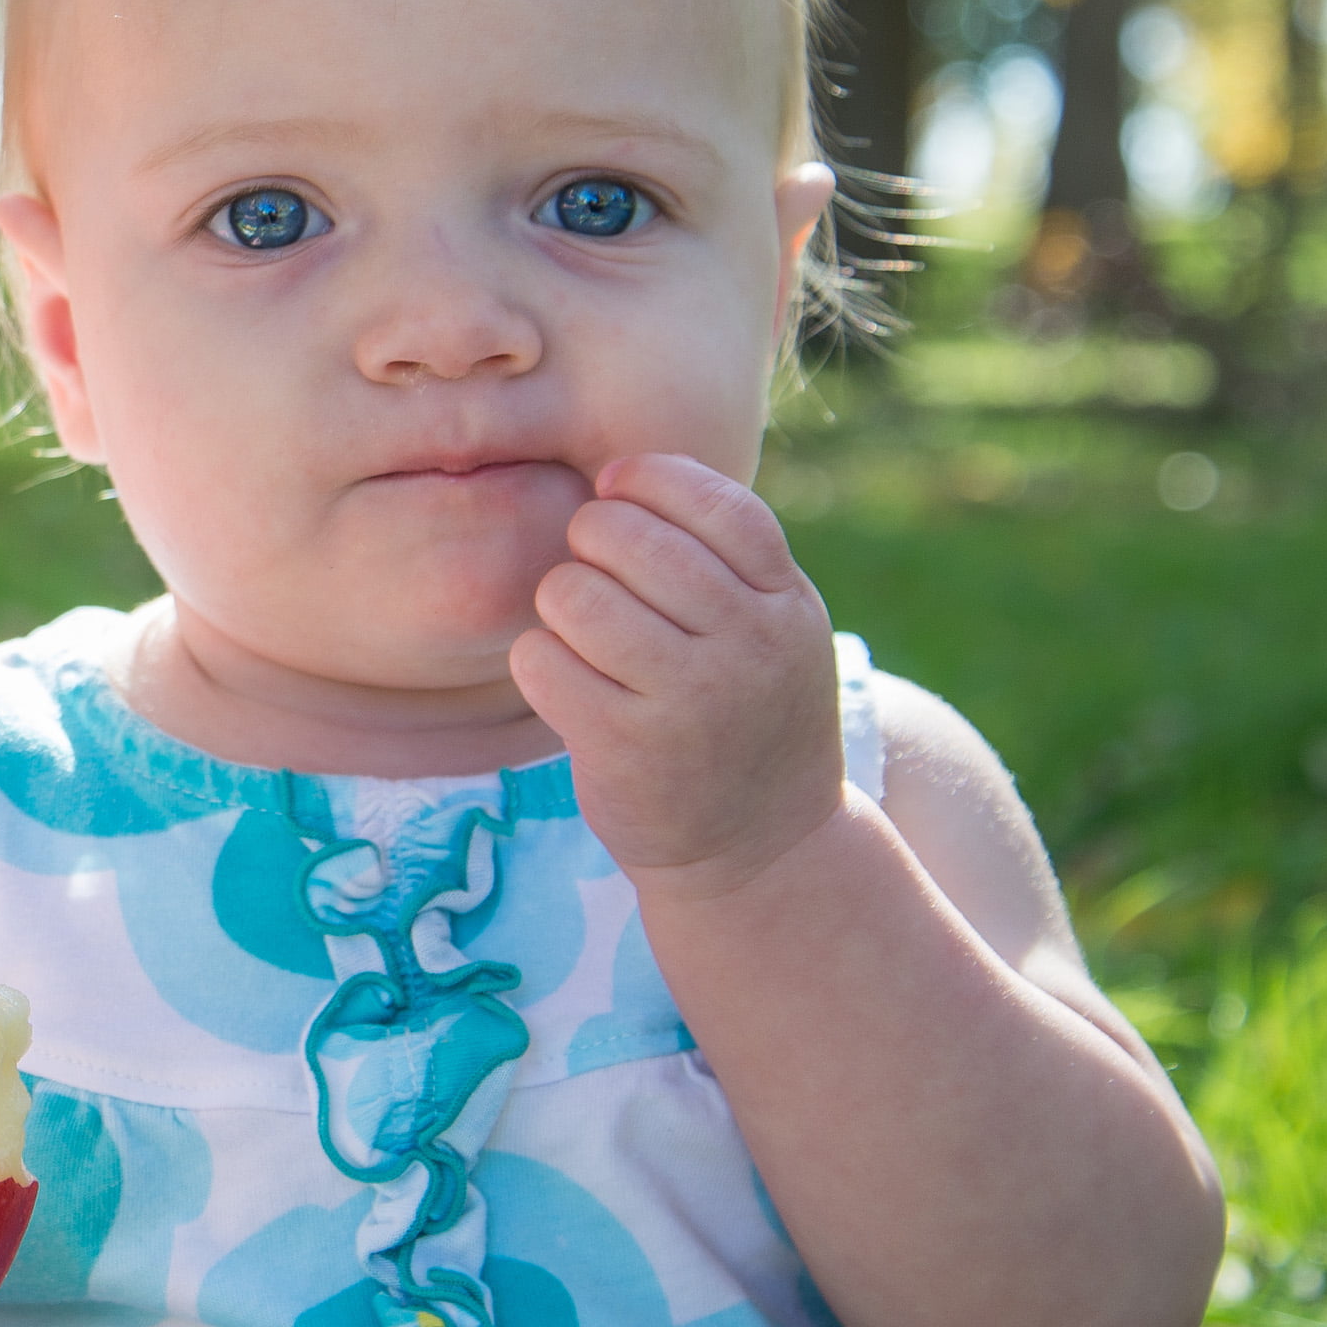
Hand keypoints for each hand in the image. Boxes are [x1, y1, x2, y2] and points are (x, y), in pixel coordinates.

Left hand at [508, 452, 847, 890]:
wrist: (765, 851)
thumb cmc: (749, 717)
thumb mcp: (776, 631)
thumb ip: (726, 558)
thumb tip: (618, 474)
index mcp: (787, 606)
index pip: (714, 504)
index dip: (649, 479)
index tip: (615, 487)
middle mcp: (747, 648)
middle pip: (628, 537)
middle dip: (590, 539)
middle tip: (593, 571)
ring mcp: (688, 702)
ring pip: (574, 594)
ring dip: (560, 603)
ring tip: (583, 635)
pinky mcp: (625, 749)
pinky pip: (541, 661)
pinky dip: (539, 663)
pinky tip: (567, 685)